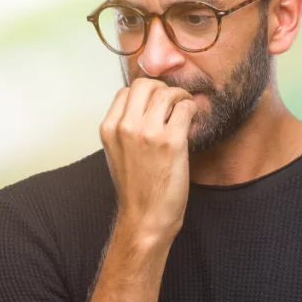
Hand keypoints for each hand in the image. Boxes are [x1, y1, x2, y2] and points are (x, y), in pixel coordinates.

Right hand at [99, 77, 197, 244]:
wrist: (145, 216)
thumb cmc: (136, 188)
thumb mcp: (117, 152)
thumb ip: (125, 127)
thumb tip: (145, 106)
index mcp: (109, 128)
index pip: (126, 91)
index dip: (145, 92)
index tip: (157, 101)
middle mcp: (126, 127)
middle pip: (145, 84)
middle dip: (162, 88)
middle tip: (173, 100)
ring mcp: (148, 133)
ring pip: (167, 93)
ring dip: (180, 96)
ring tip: (185, 108)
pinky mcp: (171, 142)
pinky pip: (185, 108)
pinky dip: (191, 109)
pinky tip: (192, 119)